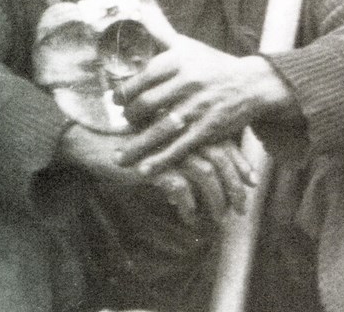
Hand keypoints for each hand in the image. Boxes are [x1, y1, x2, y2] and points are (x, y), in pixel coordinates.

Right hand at [60, 125, 254, 224]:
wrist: (91, 137)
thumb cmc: (129, 138)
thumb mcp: (162, 139)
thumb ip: (186, 145)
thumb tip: (211, 169)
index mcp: (187, 124)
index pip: (224, 143)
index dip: (241, 164)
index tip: (252, 182)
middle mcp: (182, 133)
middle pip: (222, 159)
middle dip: (235, 186)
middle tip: (241, 208)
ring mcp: (168, 148)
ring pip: (207, 175)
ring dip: (216, 200)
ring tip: (219, 219)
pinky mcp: (152, 165)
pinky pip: (179, 189)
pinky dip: (187, 205)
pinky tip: (189, 217)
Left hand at [115, 35, 294, 173]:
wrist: (251, 83)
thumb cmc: (211, 63)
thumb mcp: (186, 44)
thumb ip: (159, 28)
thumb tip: (137, 0)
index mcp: (180, 59)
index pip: (144, 75)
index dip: (124, 91)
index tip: (115, 101)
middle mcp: (189, 81)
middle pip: (148, 103)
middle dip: (129, 117)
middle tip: (122, 123)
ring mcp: (199, 106)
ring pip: (161, 128)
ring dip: (138, 145)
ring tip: (121, 157)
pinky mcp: (210, 128)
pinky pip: (181, 146)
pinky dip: (162, 160)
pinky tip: (145, 169)